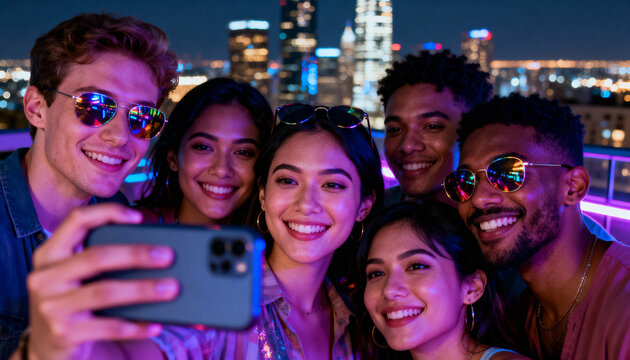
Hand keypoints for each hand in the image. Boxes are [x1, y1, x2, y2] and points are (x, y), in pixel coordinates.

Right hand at [26, 203, 177, 359]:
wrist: (48, 350)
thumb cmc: (74, 303)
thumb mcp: (77, 277)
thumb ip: (102, 259)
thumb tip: (156, 250)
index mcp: (51, 254)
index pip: (77, 220)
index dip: (108, 213)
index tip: (139, 217)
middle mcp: (46, 277)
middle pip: (96, 256)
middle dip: (136, 254)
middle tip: (168, 256)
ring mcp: (52, 306)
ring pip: (105, 291)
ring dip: (143, 289)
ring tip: (171, 288)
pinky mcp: (64, 334)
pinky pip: (109, 327)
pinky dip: (136, 326)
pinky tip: (156, 324)